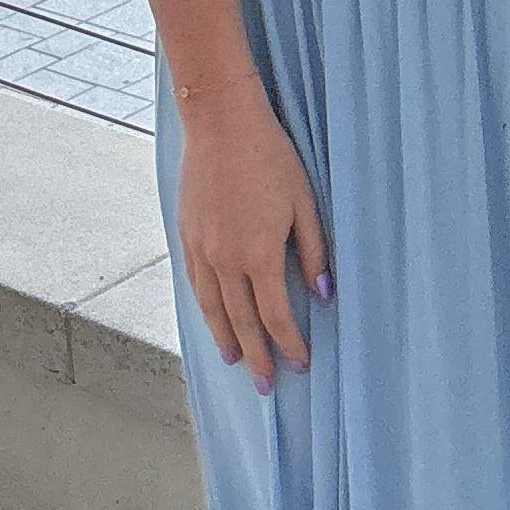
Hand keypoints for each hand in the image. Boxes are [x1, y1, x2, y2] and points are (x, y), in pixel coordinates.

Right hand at [173, 73, 330, 393]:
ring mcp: (202, 250)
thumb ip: (314, 251)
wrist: (221, 123)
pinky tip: (213, 318)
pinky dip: (205, 309)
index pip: (274, 316)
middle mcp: (225, 261)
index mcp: (258, 254)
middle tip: (267, 386)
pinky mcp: (186, 236)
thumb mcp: (304, 201)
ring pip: (213, 309)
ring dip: (227, 339)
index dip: (289, 343)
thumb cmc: (270, 156)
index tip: (300, 364)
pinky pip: (195, 285)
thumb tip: (323, 294)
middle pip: (242, 323)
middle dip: (257, 357)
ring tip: (237, 362)